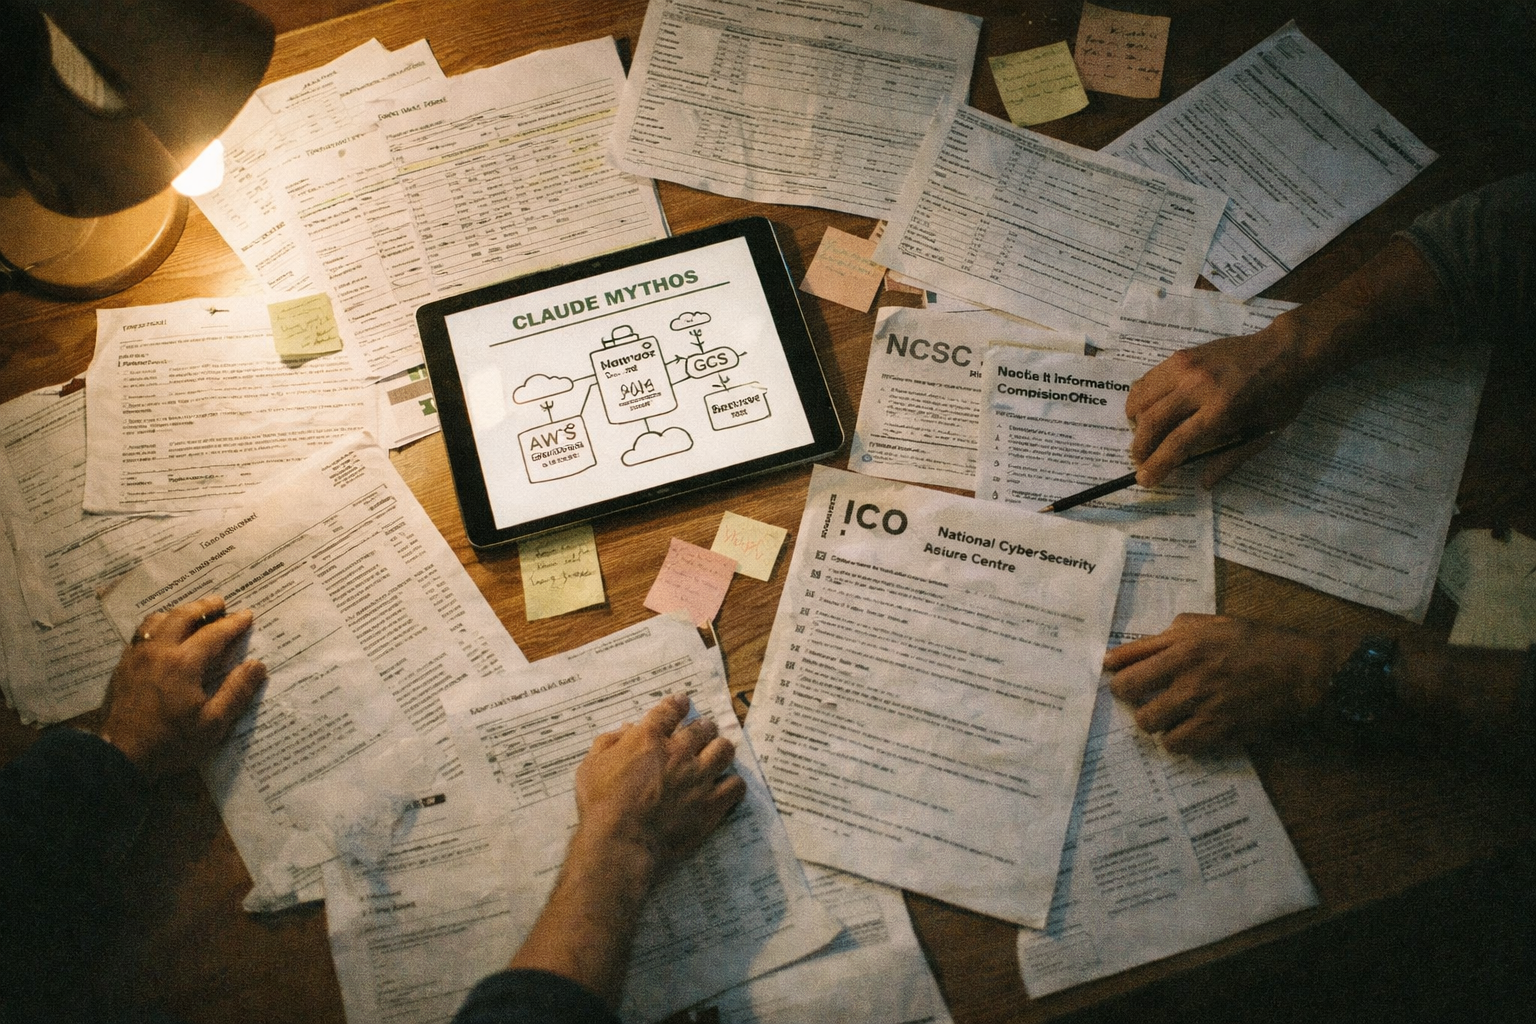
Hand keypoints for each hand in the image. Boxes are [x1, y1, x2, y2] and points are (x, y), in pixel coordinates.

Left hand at [99, 595, 265, 778]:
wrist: (119, 755)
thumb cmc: (170, 742)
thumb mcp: (213, 724)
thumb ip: (236, 691)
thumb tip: (257, 665)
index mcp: (184, 663)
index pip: (214, 633)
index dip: (234, 623)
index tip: (248, 615)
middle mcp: (159, 650)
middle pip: (183, 615)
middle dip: (205, 606)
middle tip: (221, 603)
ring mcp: (137, 656)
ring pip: (157, 620)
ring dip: (178, 612)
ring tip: (192, 615)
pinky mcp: (123, 665)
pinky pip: (141, 633)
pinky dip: (158, 626)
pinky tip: (163, 635)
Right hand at [573, 692, 745, 877]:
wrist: (621, 842)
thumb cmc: (601, 805)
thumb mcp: (590, 766)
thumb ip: (608, 743)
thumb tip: (626, 729)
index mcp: (648, 738)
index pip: (670, 710)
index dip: (678, 704)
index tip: (682, 702)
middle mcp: (679, 753)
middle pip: (703, 728)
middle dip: (702, 727)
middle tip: (700, 733)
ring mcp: (699, 778)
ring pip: (724, 750)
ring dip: (719, 750)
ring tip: (714, 755)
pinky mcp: (711, 804)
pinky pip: (735, 785)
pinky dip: (732, 783)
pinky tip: (724, 786)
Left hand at [1105, 614, 1348, 753]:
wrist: (1302, 672)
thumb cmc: (1257, 643)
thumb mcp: (1213, 624)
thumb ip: (1171, 633)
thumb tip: (1132, 649)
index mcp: (1184, 644)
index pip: (1126, 661)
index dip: (1115, 673)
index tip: (1116, 677)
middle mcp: (1188, 674)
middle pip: (1128, 694)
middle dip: (1130, 698)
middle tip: (1143, 698)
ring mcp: (1203, 705)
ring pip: (1149, 724)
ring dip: (1155, 722)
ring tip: (1167, 717)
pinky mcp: (1219, 730)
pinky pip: (1178, 745)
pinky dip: (1177, 741)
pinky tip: (1187, 731)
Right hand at [1125, 323, 1317, 488]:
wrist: (1287, 351)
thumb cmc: (1280, 396)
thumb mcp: (1263, 433)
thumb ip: (1231, 459)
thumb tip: (1204, 483)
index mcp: (1222, 409)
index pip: (1177, 443)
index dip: (1157, 464)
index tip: (1144, 479)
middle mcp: (1197, 386)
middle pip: (1152, 421)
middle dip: (1140, 447)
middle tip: (1141, 460)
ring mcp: (1185, 367)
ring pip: (1141, 398)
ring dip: (1136, 422)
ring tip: (1145, 434)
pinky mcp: (1180, 355)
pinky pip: (1147, 379)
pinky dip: (1141, 398)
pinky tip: (1150, 409)